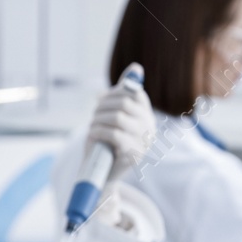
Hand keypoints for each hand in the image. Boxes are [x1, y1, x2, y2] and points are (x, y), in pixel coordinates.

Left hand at [87, 64, 154, 182]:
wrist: (103, 174)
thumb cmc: (108, 142)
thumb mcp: (116, 116)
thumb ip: (124, 93)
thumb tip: (136, 68)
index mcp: (147, 114)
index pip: (134, 93)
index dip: (114, 93)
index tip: (100, 100)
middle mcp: (149, 126)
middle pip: (124, 103)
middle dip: (103, 106)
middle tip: (93, 114)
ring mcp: (143, 141)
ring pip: (118, 118)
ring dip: (99, 119)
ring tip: (91, 126)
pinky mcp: (133, 154)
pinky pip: (114, 134)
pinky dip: (99, 132)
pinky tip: (92, 135)